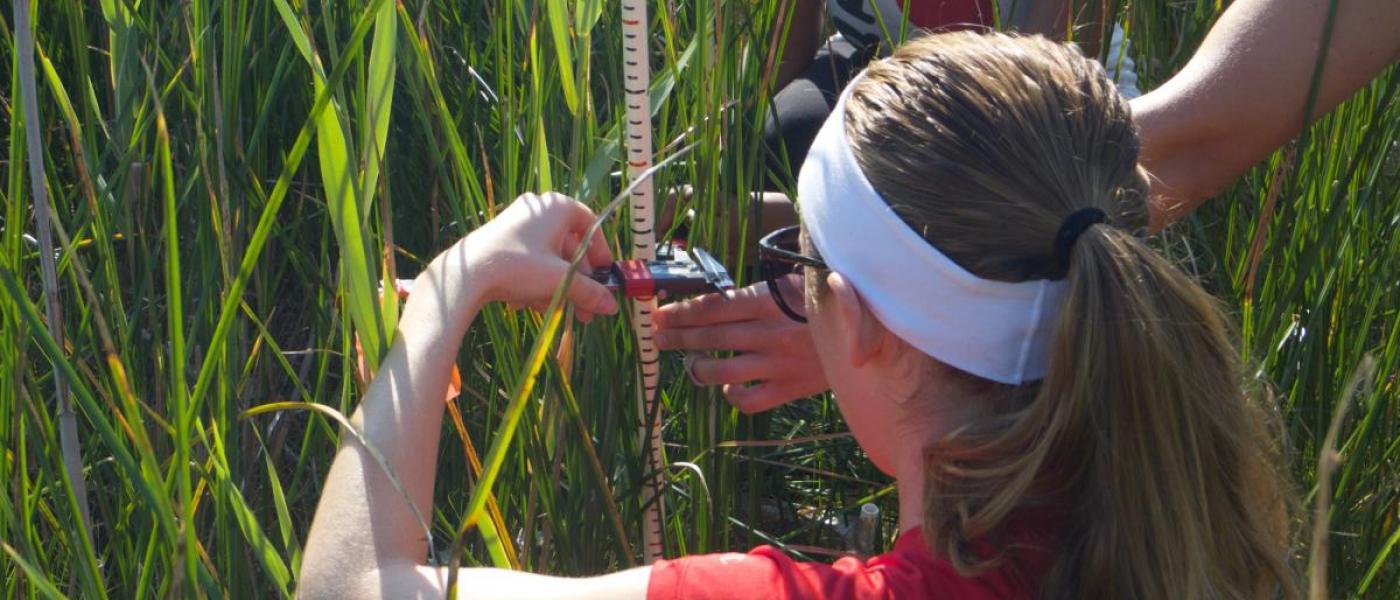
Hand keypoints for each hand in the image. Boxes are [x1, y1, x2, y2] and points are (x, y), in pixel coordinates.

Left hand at [460, 192, 618, 321]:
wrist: (466, 273)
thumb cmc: (518, 266)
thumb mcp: (559, 280)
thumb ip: (589, 292)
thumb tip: (612, 307)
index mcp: (557, 207)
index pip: (591, 226)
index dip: (601, 254)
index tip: (603, 278)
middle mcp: (539, 209)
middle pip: (569, 248)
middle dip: (577, 283)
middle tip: (585, 310)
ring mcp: (518, 222)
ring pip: (549, 258)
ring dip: (555, 287)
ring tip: (552, 310)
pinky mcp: (502, 238)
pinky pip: (530, 259)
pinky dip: (534, 281)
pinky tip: (528, 303)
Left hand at [653, 277, 827, 412]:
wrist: (869, 332)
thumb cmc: (827, 302)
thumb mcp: (794, 283)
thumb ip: (756, 292)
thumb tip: (713, 296)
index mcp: (768, 301)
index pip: (711, 307)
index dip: (680, 312)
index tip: (659, 314)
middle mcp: (768, 334)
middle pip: (708, 338)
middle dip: (677, 336)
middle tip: (659, 336)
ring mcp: (777, 365)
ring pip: (720, 372)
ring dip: (697, 367)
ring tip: (690, 362)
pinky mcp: (788, 389)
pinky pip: (747, 400)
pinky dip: (731, 395)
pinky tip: (728, 386)